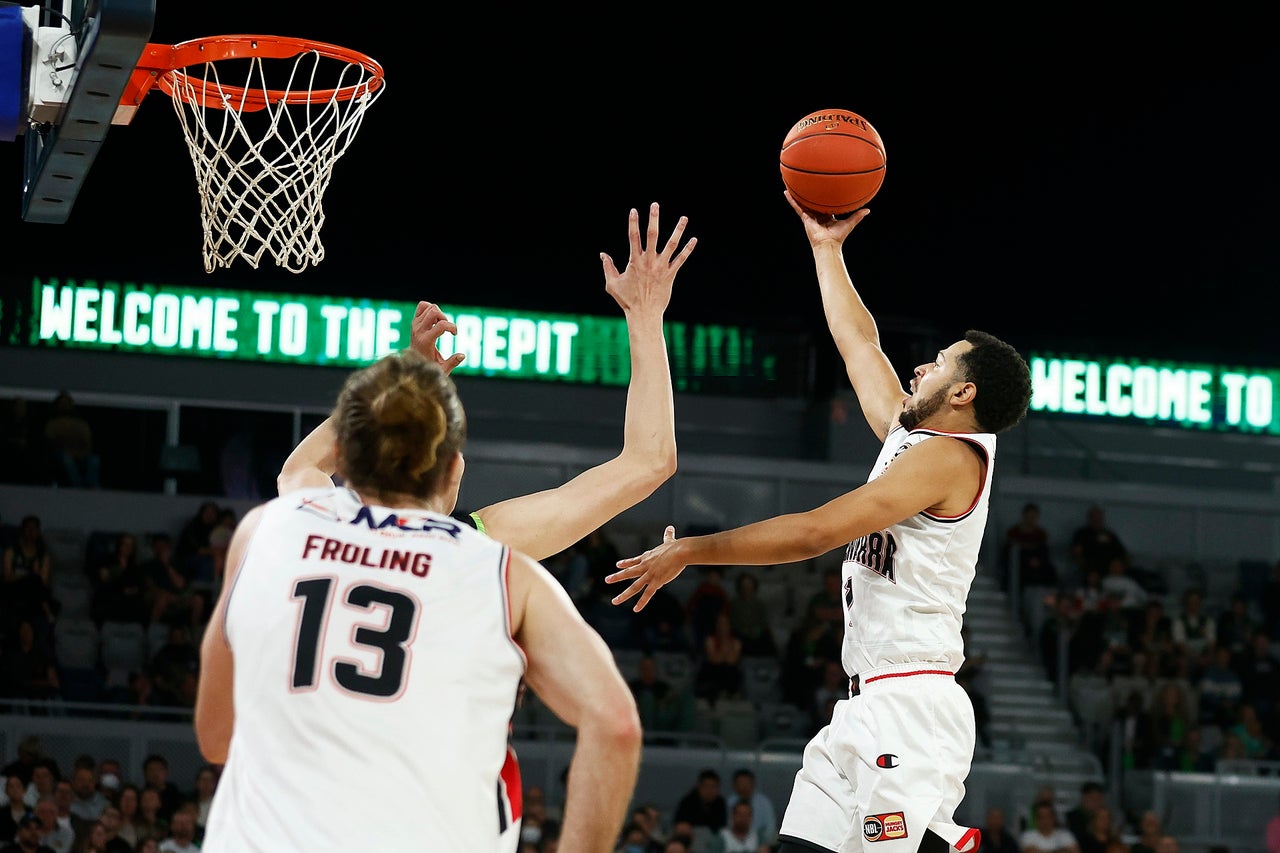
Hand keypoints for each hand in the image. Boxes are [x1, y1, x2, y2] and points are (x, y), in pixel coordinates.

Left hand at [409, 301, 466, 373]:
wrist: (412, 364)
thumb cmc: (429, 367)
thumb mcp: (442, 369)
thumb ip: (453, 362)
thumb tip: (463, 355)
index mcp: (425, 341)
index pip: (441, 325)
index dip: (452, 327)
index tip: (455, 334)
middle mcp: (418, 330)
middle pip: (434, 311)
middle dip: (445, 317)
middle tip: (447, 328)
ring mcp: (415, 324)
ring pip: (429, 307)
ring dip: (439, 313)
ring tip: (441, 324)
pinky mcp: (414, 321)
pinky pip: (422, 306)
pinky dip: (431, 308)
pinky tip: (435, 319)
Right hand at [600, 203, 695, 318]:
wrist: (644, 314)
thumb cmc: (627, 300)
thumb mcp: (612, 284)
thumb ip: (608, 267)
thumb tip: (602, 254)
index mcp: (634, 262)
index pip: (633, 237)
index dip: (633, 223)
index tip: (634, 210)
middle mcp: (649, 262)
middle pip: (652, 236)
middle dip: (653, 219)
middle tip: (655, 205)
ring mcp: (661, 268)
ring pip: (671, 245)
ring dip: (678, 230)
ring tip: (684, 217)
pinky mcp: (670, 275)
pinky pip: (681, 260)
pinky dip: (688, 249)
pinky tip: (694, 239)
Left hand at [605, 525, 682, 610]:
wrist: (681, 552)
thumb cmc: (677, 547)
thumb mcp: (670, 541)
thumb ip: (668, 536)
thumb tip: (670, 528)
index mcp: (648, 557)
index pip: (634, 561)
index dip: (626, 563)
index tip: (618, 565)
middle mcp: (645, 566)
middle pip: (628, 573)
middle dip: (617, 577)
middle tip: (606, 580)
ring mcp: (649, 575)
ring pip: (634, 587)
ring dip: (624, 595)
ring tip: (614, 601)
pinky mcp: (656, 582)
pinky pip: (647, 594)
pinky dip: (641, 602)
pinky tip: (636, 609)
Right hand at [783, 189, 869, 246]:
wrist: (829, 244)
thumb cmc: (839, 237)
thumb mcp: (849, 223)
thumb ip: (857, 216)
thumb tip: (868, 210)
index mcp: (827, 217)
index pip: (824, 205)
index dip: (823, 198)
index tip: (823, 190)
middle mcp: (817, 216)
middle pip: (812, 202)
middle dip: (809, 195)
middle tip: (806, 184)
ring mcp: (810, 216)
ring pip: (802, 203)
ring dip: (797, 194)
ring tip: (791, 184)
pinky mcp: (804, 218)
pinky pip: (797, 207)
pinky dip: (791, 200)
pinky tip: (786, 192)